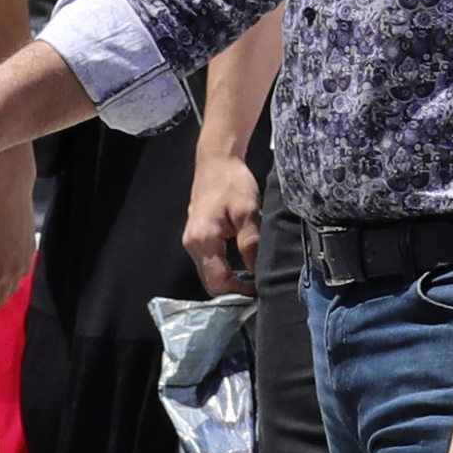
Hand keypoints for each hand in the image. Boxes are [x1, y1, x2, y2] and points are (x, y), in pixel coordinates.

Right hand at [183, 153, 263, 296]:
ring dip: (229, 280)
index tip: (260, 292)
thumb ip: (250, 243)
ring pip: (209, 273)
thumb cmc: (232, 181)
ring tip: (253, 281)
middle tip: (258, 290)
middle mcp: (192, 244)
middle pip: (210, 282)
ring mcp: (192, 240)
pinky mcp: (197, 236)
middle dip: (233, 290)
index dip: (238, 292)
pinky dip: (224, 270)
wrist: (217, 160)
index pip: (218, 281)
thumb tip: (257, 271)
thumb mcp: (247, 211)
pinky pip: (209, 262)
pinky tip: (242, 268)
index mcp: (203, 240)